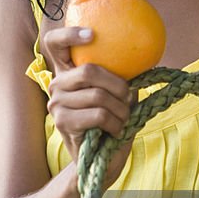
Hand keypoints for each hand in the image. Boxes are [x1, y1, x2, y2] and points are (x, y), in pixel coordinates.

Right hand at [43, 25, 134, 186]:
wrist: (99, 163)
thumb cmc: (110, 126)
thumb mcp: (118, 97)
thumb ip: (121, 78)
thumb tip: (144, 58)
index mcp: (67, 73)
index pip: (54, 43)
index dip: (69, 34)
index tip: (92, 35)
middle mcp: (55, 84)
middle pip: (89, 70)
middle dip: (118, 85)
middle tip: (129, 98)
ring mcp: (56, 103)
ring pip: (98, 95)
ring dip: (120, 109)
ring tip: (124, 119)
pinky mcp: (62, 122)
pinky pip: (98, 114)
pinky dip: (115, 122)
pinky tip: (117, 130)